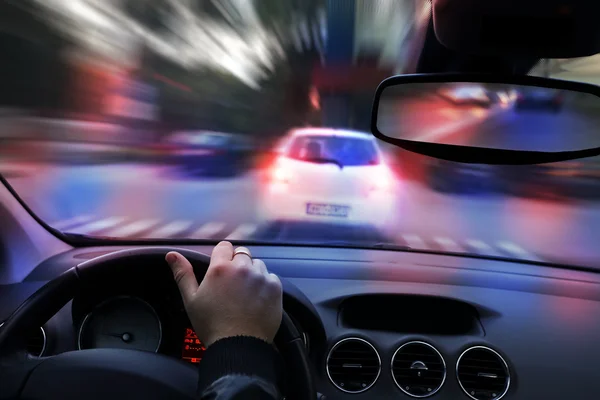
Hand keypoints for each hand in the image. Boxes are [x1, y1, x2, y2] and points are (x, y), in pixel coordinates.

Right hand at [166, 241, 282, 346]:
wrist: (239, 346)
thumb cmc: (212, 325)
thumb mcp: (191, 300)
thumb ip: (183, 274)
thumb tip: (172, 254)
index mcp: (220, 268)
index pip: (224, 247)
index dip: (222, 257)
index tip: (221, 270)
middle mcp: (242, 268)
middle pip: (242, 254)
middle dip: (237, 265)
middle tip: (232, 286)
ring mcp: (260, 277)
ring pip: (257, 265)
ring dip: (252, 274)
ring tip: (245, 294)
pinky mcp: (275, 287)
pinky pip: (271, 278)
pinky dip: (265, 285)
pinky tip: (257, 300)